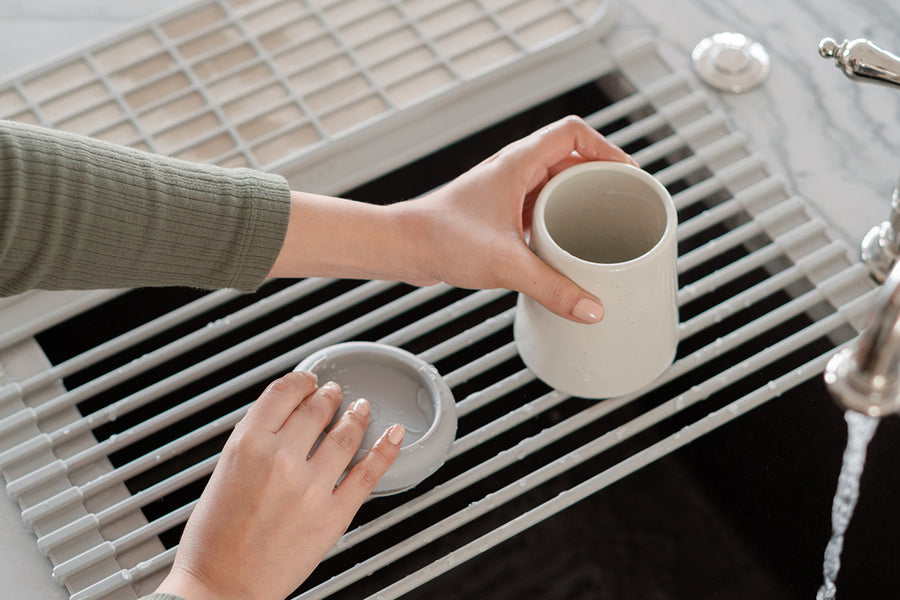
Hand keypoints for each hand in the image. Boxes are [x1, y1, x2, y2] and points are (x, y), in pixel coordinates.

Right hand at [154, 372, 403, 599]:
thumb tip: (284, 421)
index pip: (283, 392)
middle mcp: (282, 459)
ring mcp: (311, 486)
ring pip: (345, 434)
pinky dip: (385, 449)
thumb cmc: (214, 540)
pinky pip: (368, 472)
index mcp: (248, 444)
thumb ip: (255, 443)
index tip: (309, 380)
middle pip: (316, 409)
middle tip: (335, 393)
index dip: (301, 381)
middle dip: (329, 396)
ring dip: (356, 415)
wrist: (222, 587)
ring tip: (361, 408)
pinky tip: (393, 434)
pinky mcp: (334, 513)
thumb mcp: (223, 473)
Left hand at [409, 115, 636, 322]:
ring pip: (553, 185)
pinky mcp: (497, 214)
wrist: (401, 247)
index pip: (573, 132)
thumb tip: (593, 308)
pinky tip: (565, 247)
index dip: (607, 147)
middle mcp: (513, 171)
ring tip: (602, 226)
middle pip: (570, 159)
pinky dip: (557, 220)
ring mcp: (504, 192)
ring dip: (578, 200)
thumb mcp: (506, 264)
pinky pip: (538, 207)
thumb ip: (552, 287)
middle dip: (599, 179)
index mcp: (518, 163)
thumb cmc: (441, 238)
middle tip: (623, 205)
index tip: (628, 176)